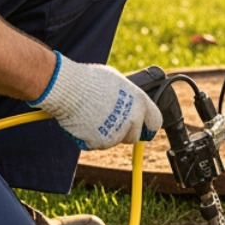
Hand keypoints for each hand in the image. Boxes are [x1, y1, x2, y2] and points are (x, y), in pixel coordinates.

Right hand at [29, 53, 163, 149]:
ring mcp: (118, 132)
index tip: (143, 129)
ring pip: (114, 141)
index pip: (155, 121)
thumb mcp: (117, 82)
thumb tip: (130, 103)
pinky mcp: (102, 142)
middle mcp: (133, 118)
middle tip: (109, 123)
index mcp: (140, 101)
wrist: (69, 88)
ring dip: (105, 134)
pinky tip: (83, 122)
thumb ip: (128, 96)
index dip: (148, 126)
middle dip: (123, 133)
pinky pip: (97, 144)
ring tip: (91, 116)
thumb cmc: (90, 80)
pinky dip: (90, 138)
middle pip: (133, 136)